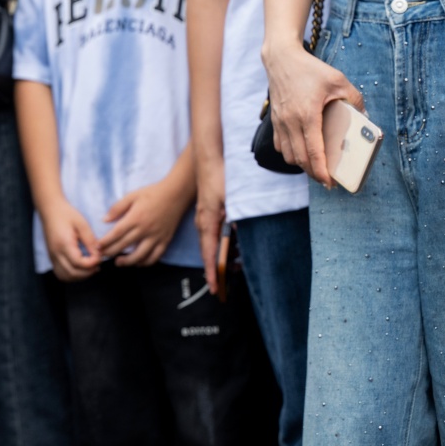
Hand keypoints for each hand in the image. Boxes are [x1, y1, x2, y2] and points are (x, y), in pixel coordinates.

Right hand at [38, 198, 101, 280]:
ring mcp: (52, 256)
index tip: (99, 256)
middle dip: (88, 272)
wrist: (50, 209)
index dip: (92, 263)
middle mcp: (56, 253)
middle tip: (97, 263)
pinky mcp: (52, 257)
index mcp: (64, 244)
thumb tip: (98, 254)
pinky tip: (79, 268)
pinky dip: (71, 275)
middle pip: (73, 273)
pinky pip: (60, 273)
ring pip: (65, 276)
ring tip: (89, 267)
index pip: (79, 263)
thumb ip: (90, 240)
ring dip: (80, 276)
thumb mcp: (82, 223)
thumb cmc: (66, 214)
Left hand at [100, 170, 192, 267]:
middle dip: (111, 252)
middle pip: (125, 245)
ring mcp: (156, 237)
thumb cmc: (152, 193)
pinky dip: (146, 262)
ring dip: (128, 262)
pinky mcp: (165, 240)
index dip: (106, 242)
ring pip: (140, 255)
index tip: (97, 246)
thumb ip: (117, 208)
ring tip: (119, 262)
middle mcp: (145, 230)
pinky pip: (155, 256)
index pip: (117, 234)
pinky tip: (138, 263)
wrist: (176, 194)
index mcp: (135, 218)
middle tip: (102, 256)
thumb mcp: (132, 195)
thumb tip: (105, 220)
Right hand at [193, 147, 227, 294]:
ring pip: (211, 242)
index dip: (212, 272)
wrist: (210, 157)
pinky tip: (232, 244)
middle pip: (208, 251)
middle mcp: (203, 221)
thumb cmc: (220, 177)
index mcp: (207, 222)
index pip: (208, 253)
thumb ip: (237, 219)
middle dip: (217, 268)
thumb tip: (242, 237)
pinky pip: (213, 232)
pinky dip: (221, 243)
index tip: (215, 288)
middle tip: (227, 283)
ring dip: (220, 255)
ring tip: (234, 265)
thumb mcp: (233, 199)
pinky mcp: (208, 211)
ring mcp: (204, 216)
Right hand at [262, 41, 363, 188]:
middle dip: (314, 173)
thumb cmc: (310, 69)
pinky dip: (291, 154)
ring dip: (302, 164)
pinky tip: (302, 151)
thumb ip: (354, 99)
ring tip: (316, 166)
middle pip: (300, 159)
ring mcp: (280, 122)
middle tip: (327, 180)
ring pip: (288, 155)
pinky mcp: (275, 121)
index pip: (313, 151)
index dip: (322, 171)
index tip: (330, 182)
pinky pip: (280, 146)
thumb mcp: (338, 80)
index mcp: (307, 115)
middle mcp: (290, 122)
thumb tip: (365, 118)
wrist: (281, 58)